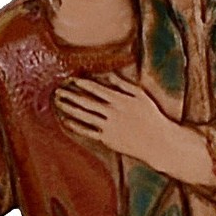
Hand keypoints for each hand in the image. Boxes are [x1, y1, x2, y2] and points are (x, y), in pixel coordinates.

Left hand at [54, 74, 214, 185]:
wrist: (157, 142)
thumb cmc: (150, 116)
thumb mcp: (140, 95)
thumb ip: (123, 84)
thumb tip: (108, 74)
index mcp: (120, 100)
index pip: (96, 89)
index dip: (82, 83)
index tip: (71, 79)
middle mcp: (112, 112)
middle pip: (86, 101)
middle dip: (71, 94)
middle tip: (58, 89)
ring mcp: (108, 126)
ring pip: (84, 116)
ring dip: (69, 108)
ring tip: (58, 101)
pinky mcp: (107, 139)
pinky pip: (88, 131)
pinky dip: (76, 126)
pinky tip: (66, 121)